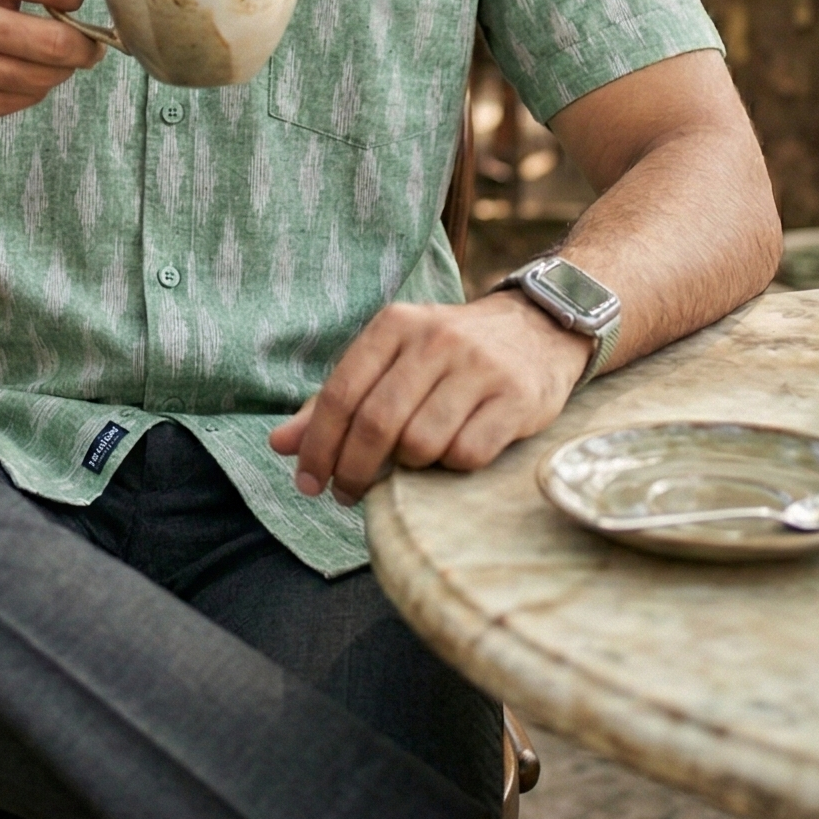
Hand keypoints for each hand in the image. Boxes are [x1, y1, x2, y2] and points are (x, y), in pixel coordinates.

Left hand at [270, 294, 590, 505]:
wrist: (539, 329)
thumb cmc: (449, 355)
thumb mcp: (391, 359)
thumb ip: (337, 401)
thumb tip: (279, 445)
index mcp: (394, 325)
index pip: (340, 393)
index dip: (318, 445)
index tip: (309, 482)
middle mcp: (435, 340)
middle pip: (376, 422)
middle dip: (353, 469)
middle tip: (347, 493)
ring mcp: (478, 368)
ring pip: (421, 443)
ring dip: (407, 469)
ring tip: (410, 466)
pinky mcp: (516, 398)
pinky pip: (467, 454)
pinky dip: (451, 469)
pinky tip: (453, 457)